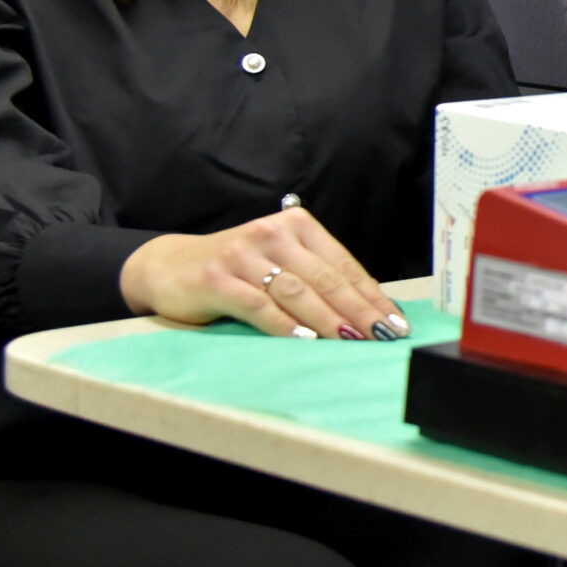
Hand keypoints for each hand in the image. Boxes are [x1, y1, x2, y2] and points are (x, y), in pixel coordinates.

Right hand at [120, 208, 409, 341]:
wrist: (170, 266)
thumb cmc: (237, 270)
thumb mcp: (279, 264)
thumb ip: (316, 279)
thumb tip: (368, 311)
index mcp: (296, 226)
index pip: (342, 264)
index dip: (372, 295)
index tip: (396, 322)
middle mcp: (272, 233)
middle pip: (325, 277)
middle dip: (359, 309)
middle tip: (384, 336)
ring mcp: (243, 254)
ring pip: (296, 290)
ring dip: (328, 319)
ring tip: (354, 340)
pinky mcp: (217, 278)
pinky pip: (258, 305)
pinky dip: (284, 325)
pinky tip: (305, 340)